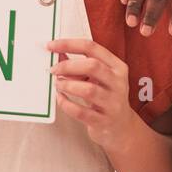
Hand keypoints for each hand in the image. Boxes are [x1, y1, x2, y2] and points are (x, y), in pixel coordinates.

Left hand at [47, 38, 136, 152]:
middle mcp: (118, 83)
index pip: (92, 48)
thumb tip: (57, 52)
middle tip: (53, 70)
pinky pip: (81, 112)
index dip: (68, 44)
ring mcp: (113, 103)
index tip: (51, 45)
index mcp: (117, 67)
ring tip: (58, 85)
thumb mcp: (98, 78)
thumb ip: (80, 65)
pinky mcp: (104, 121)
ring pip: (88, 90)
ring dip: (67, 85)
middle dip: (67, 66)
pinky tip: (60, 99)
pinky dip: (66, 104)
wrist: (121, 127)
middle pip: (92, 66)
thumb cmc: (106, 97)